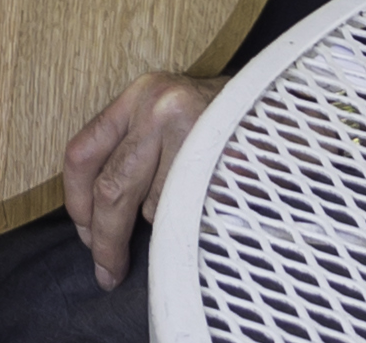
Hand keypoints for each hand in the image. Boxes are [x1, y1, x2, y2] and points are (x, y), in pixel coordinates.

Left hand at [63, 69, 220, 286]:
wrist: (289, 109)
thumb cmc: (228, 120)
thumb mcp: (173, 115)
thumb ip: (137, 148)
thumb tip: (99, 213)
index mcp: (140, 94)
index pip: (83, 152)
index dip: (76, 201)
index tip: (85, 233)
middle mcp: (157, 106)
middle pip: (111, 189)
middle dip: (105, 240)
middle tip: (108, 271)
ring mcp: (190, 131)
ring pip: (152, 207)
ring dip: (164, 225)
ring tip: (188, 210)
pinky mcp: (219, 161)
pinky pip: (189, 214)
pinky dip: (190, 224)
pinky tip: (204, 212)